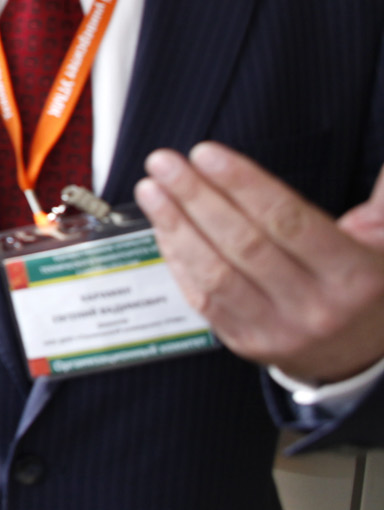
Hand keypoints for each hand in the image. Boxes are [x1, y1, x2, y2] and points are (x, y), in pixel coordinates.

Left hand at [136, 142, 383, 383]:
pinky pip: (202, 298)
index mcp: (354, 276)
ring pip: (215, 273)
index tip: (205, 153)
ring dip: (175, 226)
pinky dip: (178, 259)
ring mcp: (278, 330)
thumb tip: (382, 165)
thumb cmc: (366, 287)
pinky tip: (163, 227)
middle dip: (196, 197)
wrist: (360, 356)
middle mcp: (316, 307)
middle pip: (244, 243)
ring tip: (150, 190)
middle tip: (164, 163)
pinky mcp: (246, 343)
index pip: (289, 221)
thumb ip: (380, 201)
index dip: (242, 184)